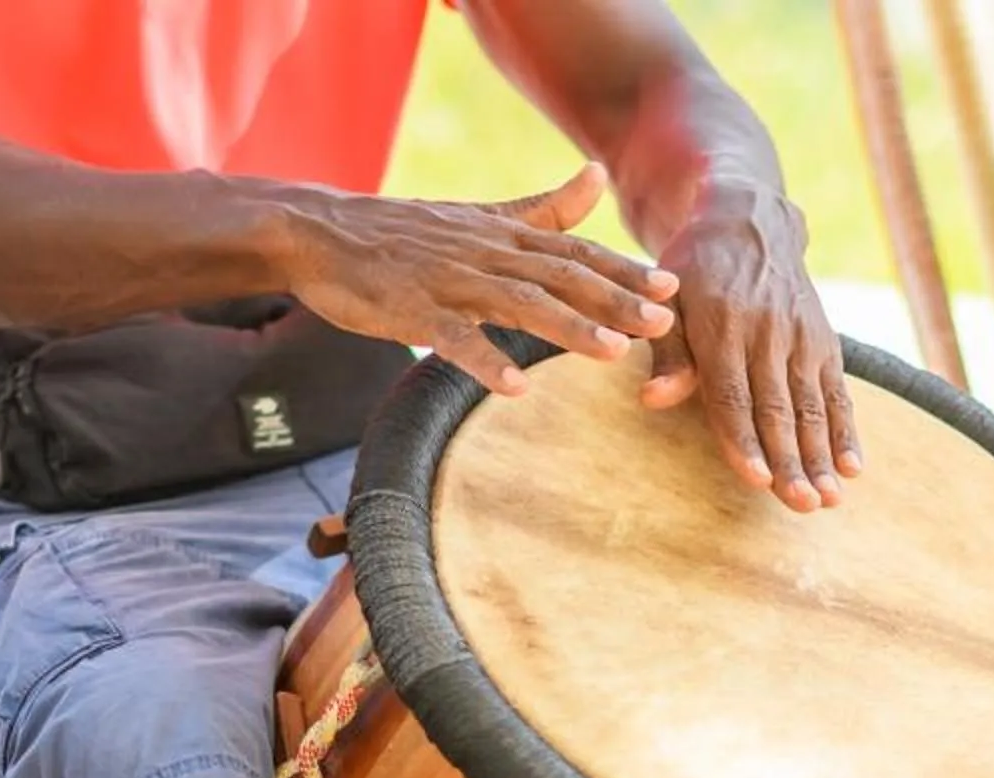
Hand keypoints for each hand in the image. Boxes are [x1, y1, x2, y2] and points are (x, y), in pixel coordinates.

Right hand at [281, 163, 677, 395]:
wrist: (320, 233)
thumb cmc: (403, 233)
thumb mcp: (479, 215)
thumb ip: (542, 207)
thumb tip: (597, 175)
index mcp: (503, 236)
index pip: (574, 252)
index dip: (624, 270)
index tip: (673, 287)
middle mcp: (484, 253)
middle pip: (560, 277)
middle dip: (615, 299)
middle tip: (664, 321)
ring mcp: (448, 282)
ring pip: (518, 304)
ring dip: (567, 328)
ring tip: (613, 352)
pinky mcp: (411, 310)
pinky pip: (453, 339)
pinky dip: (486, 361)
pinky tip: (517, 388)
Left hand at [643, 187, 857, 511]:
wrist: (748, 220)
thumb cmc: (693, 272)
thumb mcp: (667, 301)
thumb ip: (667, 354)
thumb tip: (654, 399)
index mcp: (722, 327)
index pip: (733, 394)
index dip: (745, 439)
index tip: (757, 479)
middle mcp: (767, 332)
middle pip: (778, 408)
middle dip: (791, 460)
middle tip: (800, 504)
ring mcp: (801, 337)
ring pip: (812, 406)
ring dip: (822, 457)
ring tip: (828, 501)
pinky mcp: (825, 341)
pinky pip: (837, 392)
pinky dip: (846, 431)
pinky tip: (853, 468)